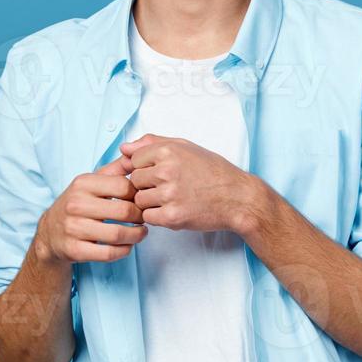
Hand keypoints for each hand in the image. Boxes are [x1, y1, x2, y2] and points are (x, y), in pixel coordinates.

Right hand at [35, 156, 146, 263]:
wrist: (49, 233)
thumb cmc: (78, 204)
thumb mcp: (92, 182)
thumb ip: (115, 169)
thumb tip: (136, 155)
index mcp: (83, 183)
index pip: (124, 186)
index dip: (138, 195)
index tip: (142, 200)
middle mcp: (75, 204)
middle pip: (124, 211)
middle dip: (140, 216)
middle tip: (144, 219)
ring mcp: (73, 228)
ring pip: (118, 234)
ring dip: (136, 236)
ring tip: (140, 233)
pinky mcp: (74, 250)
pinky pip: (108, 253)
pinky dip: (124, 250)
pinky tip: (127, 245)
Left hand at [119, 133, 265, 233]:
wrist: (238, 198)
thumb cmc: (213, 172)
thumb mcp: (186, 147)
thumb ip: (153, 143)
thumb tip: (124, 147)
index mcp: (168, 151)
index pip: (134, 160)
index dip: (145, 167)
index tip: (161, 172)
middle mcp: (166, 171)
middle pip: (134, 181)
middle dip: (147, 185)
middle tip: (169, 187)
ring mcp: (169, 195)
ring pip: (139, 200)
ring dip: (151, 202)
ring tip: (172, 199)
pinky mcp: (172, 217)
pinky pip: (148, 217)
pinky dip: (158, 216)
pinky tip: (175, 210)